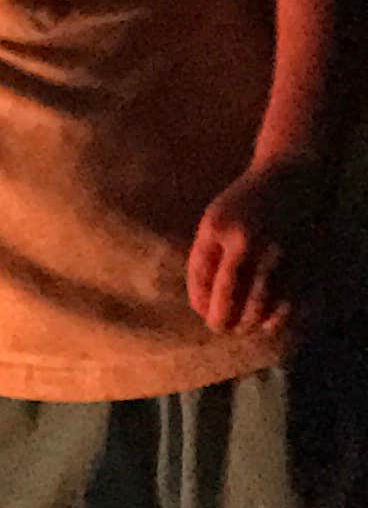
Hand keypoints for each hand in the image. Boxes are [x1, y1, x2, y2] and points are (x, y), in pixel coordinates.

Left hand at [186, 159, 317, 335]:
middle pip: (240, 303)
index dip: (206, 308)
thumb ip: (203, 262)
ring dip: (252, 324)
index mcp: (228, 234)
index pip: (213, 285)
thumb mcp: (212, 224)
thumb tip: (199, 306)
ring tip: (243, 326)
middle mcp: (258, 248)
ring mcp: (285, 258)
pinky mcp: (307, 264)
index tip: (206, 317)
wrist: (292, 180)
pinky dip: (279, 319)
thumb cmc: (242, 204)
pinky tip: (269, 322)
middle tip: (223, 327)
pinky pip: (293, 305)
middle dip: (228, 322)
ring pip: (266, 310)